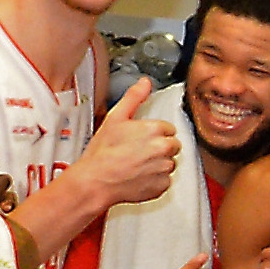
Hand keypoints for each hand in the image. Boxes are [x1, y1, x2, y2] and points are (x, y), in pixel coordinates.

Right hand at [75, 80, 180, 209]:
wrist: (97, 180)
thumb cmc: (103, 151)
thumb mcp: (115, 117)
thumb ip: (134, 97)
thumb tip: (145, 82)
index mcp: (155, 129)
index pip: (168, 129)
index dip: (154, 133)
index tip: (141, 138)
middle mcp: (164, 148)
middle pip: (173, 146)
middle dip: (159, 148)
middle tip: (139, 152)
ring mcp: (164, 168)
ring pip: (169, 163)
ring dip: (158, 164)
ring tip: (137, 165)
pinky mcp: (162, 186)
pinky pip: (165, 181)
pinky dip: (155, 180)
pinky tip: (139, 177)